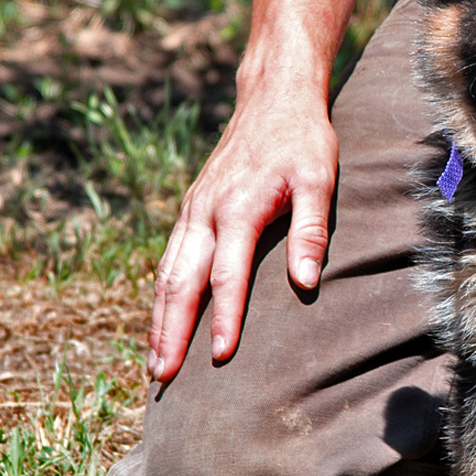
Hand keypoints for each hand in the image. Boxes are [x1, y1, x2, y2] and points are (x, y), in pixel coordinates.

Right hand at [148, 86, 337, 382]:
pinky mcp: (192, 209)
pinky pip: (170, 259)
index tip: (220, 356)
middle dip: (171, 331)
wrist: (274, 98)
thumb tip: (305, 282)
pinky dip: (162, 295)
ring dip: (159, 319)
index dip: (223, 318)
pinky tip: (163, 322)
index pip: (227, 275)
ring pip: (167, 273)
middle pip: (181, 281)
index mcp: (237, 208)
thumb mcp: (319, 178)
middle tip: (164, 377)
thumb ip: (310, 229)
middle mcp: (206, 212)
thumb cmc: (304, 141)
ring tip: (156, 364)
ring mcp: (193, 210)